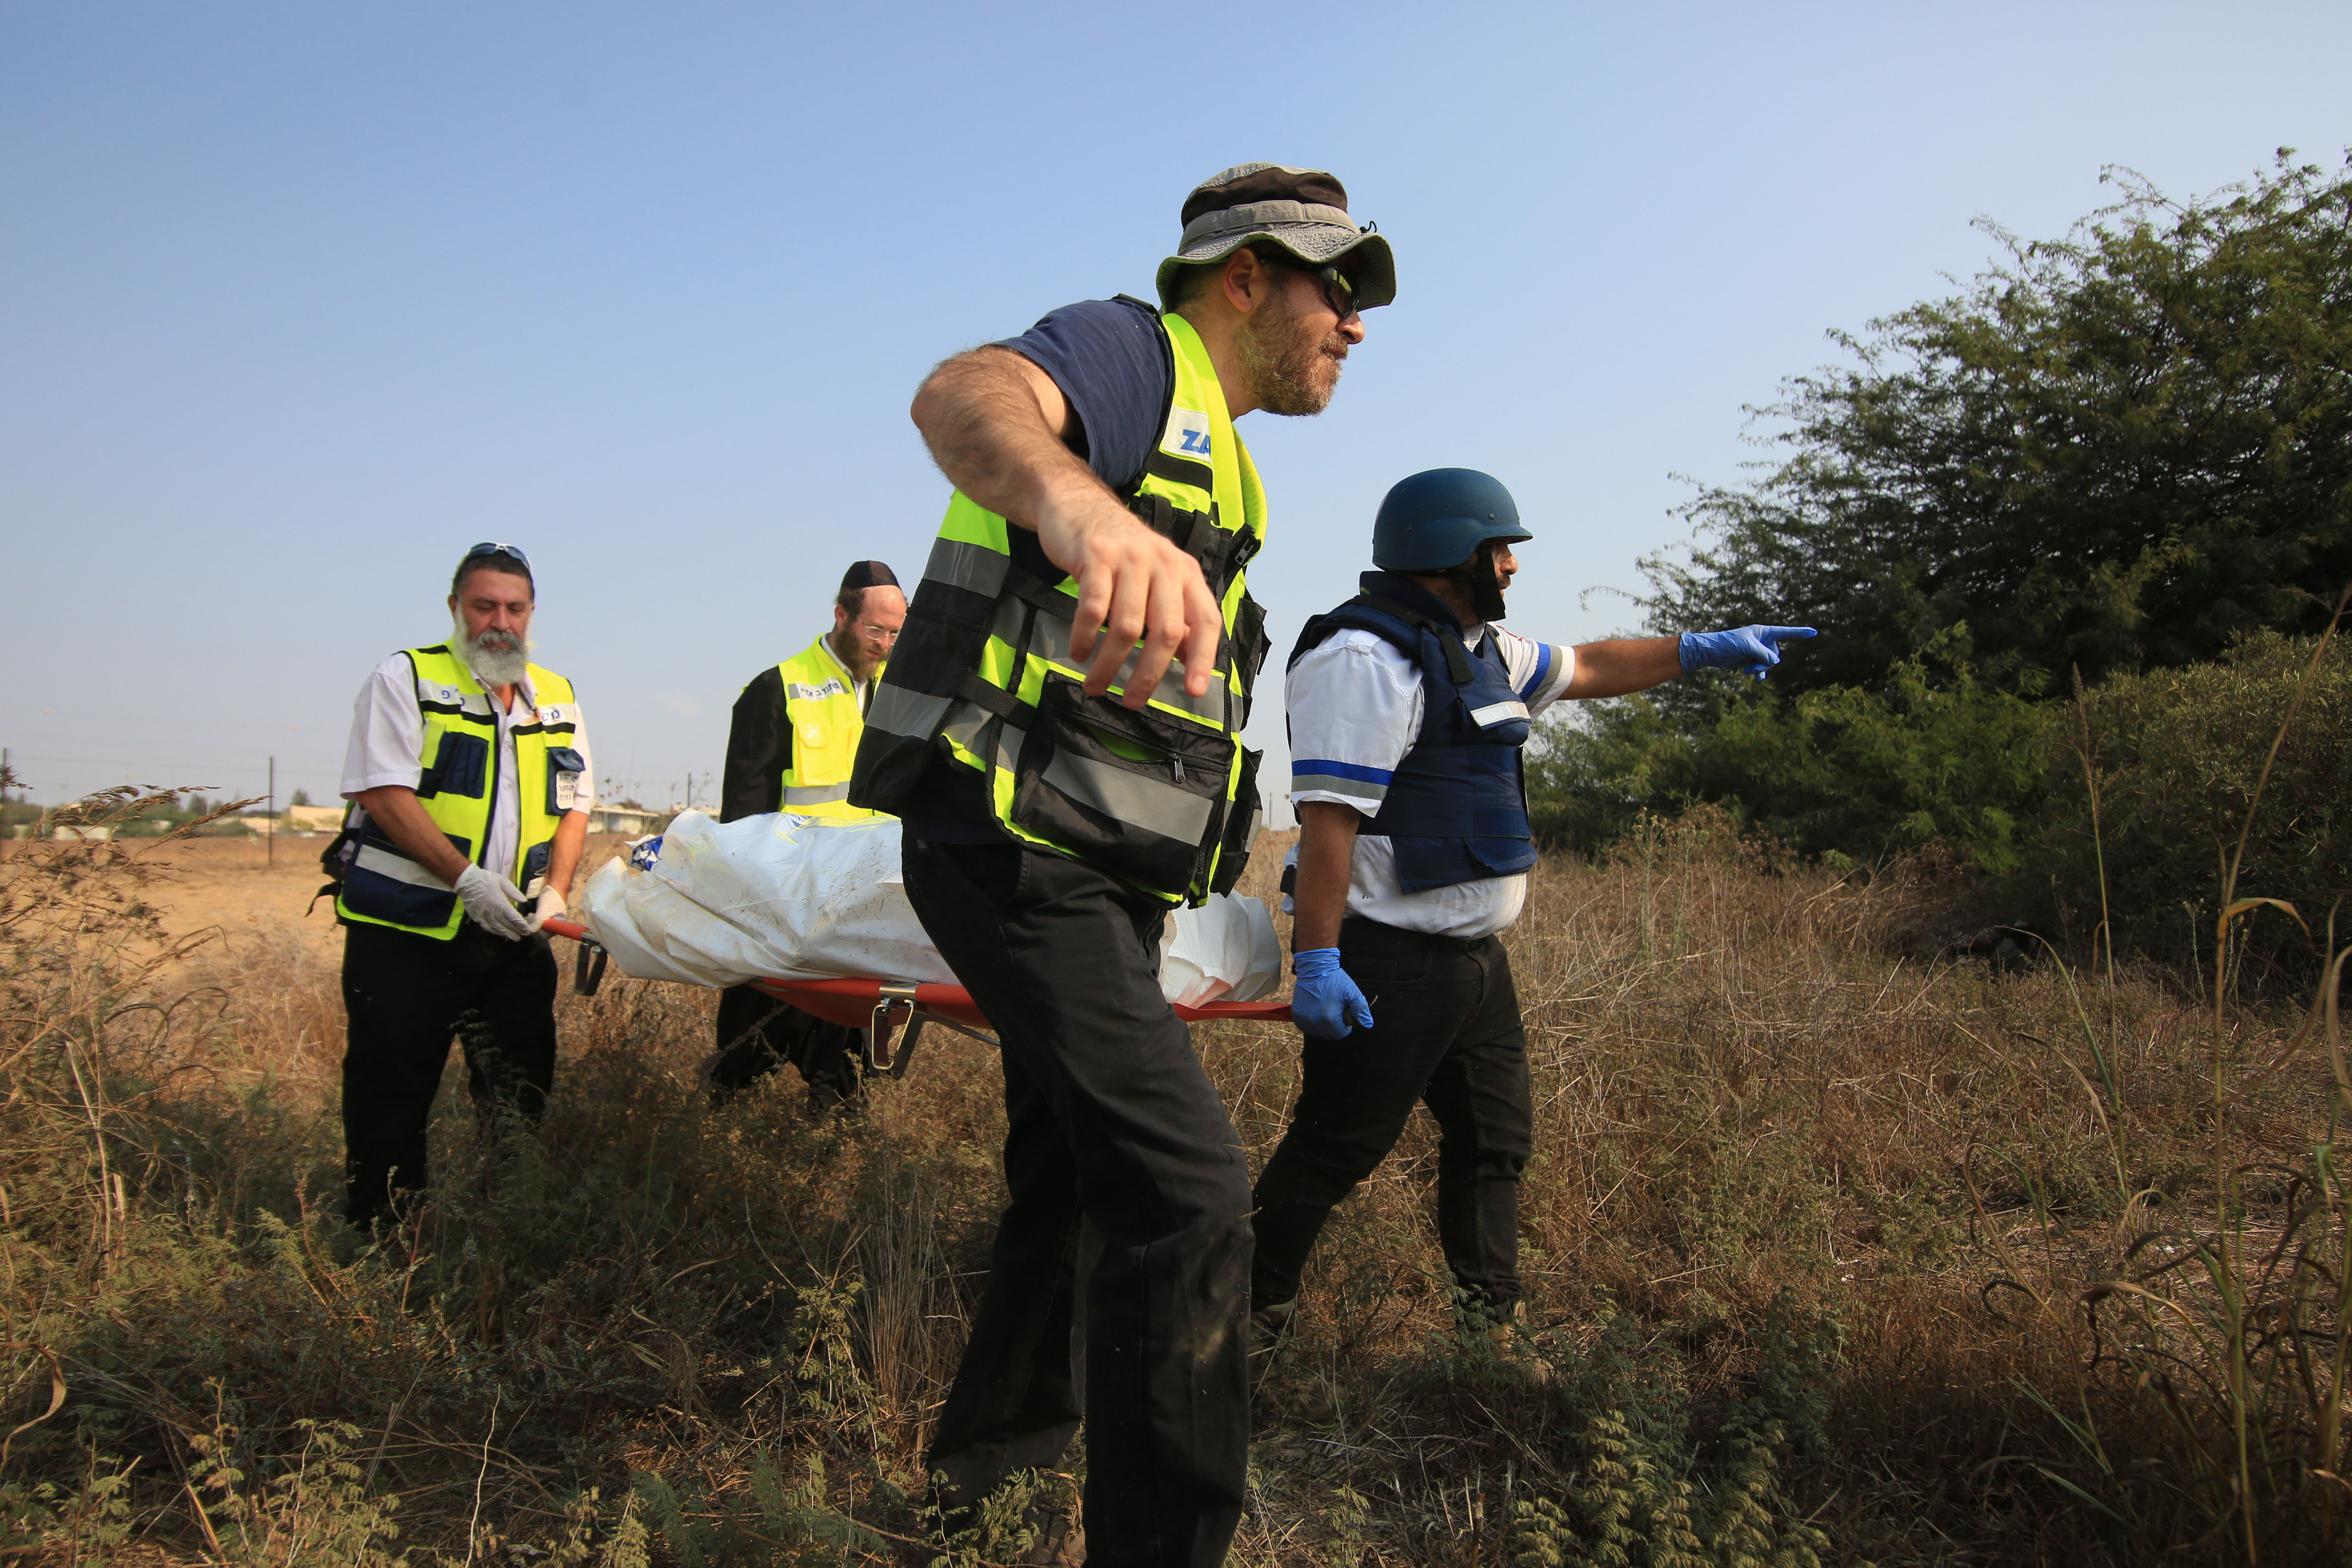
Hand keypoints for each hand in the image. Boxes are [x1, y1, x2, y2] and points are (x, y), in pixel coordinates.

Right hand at [453, 863, 531, 940]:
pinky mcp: (477, 918)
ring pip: (497, 928)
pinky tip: (501, 933)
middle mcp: (491, 912)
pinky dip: (495, 932)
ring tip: (515, 937)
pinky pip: (487, 928)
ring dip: (507, 934)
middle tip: (524, 934)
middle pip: (506, 924)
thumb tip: (524, 901)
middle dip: (517, 931)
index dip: (521, 924)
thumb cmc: (485, 879)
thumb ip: (513, 892)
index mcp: (499, 902)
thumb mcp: (502, 881)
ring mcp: (483, 916)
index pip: (513, 917)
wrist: (466, 881)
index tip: (527, 929)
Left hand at [527, 883, 565, 932]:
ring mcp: (547, 921)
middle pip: (539, 933)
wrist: (553, 887)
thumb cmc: (552, 899)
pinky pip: (536, 922)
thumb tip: (531, 931)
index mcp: (557, 926)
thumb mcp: (544, 912)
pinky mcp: (542, 917)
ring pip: (536, 927)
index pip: (544, 935)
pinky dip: (531, 920)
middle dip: (532, 927)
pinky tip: (528, 916)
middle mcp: (553, 925)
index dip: (536, 932)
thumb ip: (538, 922)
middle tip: (529, 918)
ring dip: (530, 923)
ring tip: (528, 916)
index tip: (531, 925)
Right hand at [1037, 493, 1222, 709]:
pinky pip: (1093, 608)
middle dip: (1148, 674)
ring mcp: (1130, 558)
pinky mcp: (1096, 556)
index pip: (1205, 620)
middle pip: (1165, 631)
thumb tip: (1188, 662)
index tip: (1192, 691)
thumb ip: (1174, 616)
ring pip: (1126, 626)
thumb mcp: (1156, 580)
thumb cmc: (1122, 555)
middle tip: (1131, 700)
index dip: (1202, 658)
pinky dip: (1084, 637)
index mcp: (1185, 573)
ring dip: (1109, 664)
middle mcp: (1164, 563)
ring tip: (1095, 685)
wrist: (1080, 506)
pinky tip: (1078, 653)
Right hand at [1290, 948, 1374, 1038]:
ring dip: (1322, 1025)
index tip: (1343, 1012)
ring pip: (1317, 1032)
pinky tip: (1315, 1011)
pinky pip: (1306, 1027)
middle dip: (1334, 1025)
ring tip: (1325, 1009)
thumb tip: (1368, 1024)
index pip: (1341, 1033)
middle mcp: (1315, 1022)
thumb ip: (1361, 1009)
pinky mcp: (1297, 1015)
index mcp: (1330, 1019)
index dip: (1345, 1025)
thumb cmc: (1335, 980)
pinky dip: (1311, 1023)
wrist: (1314, 969)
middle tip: (1334, 1010)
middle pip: (1329, 1034)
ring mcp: (1304, 1019)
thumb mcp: (1352, 992)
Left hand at [1680, 625, 1818, 680]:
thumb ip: (1763, 654)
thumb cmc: (1728, 643)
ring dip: (1760, 669)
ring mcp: (1757, 651)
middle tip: (1753, 664)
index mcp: (1763, 631)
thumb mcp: (1747, 647)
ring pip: (1768, 664)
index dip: (1800, 633)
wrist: (1712, 652)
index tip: (1814, 632)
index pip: (1785, 632)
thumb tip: (1775, 662)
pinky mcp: (1750, 660)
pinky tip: (1756, 678)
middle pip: (1775, 654)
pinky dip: (1759, 673)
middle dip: (1766, 662)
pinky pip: (1761, 669)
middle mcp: (1762, 641)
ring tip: (1748, 671)